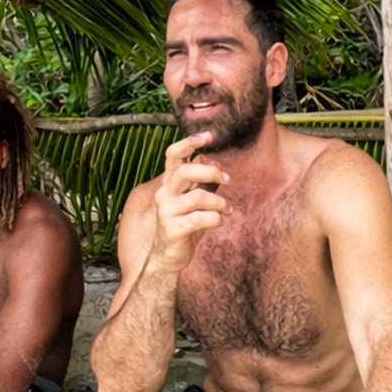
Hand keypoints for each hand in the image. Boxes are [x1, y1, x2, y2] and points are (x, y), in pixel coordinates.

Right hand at [147, 132, 229, 270]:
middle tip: (226, 179)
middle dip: (210, 172)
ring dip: (220, 202)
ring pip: (199, 196)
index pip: (172, 155)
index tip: (208, 135)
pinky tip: (219, 221)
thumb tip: (217, 163)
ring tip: (228, 209)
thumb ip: (203, 183)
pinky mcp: (173, 229)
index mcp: (168, 184)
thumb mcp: (194, 201)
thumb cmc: (184, 225)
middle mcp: (164, 194)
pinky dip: (216, 219)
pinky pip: (202, 218)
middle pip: (186, 171)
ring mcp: (166, 211)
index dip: (189, 142)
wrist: (168, 256)